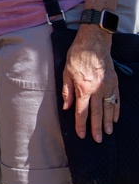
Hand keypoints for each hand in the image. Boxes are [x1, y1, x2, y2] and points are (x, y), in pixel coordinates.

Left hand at [61, 26, 117, 140]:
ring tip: (107, 133)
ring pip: (109, 108)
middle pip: (97, 113)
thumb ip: (67, 92)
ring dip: (108, 122)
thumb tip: (66, 108)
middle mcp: (97, 90)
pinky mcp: (114, 82)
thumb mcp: (66, 73)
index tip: (82, 135)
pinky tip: (115, 118)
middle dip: (96, 128)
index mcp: (83, 88)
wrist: (93, 43)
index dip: (81, 125)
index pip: (82, 111)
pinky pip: (116, 99)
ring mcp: (107, 86)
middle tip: (97, 140)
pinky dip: (116, 110)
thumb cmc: (77, 57)